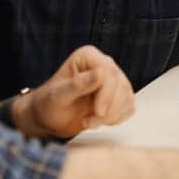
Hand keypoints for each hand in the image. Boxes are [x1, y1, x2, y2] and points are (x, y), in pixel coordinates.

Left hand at [16, 45, 135, 138]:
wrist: (50, 118)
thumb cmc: (49, 105)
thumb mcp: (58, 96)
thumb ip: (77, 85)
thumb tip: (99, 74)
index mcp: (88, 57)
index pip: (109, 72)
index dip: (107, 94)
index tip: (98, 112)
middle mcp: (103, 65)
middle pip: (121, 85)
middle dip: (108, 108)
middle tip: (90, 121)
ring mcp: (114, 80)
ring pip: (127, 97)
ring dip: (111, 115)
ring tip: (89, 121)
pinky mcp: (119, 95)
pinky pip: (129, 107)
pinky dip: (116, 118)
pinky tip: (98, 120)